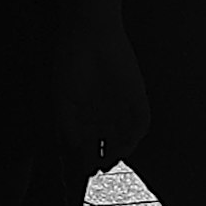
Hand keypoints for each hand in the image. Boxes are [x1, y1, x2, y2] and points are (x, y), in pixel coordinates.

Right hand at [57, 27, 145, 169]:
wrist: (91, 36)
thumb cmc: (71, 64)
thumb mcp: (62, 99)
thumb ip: (67, 126)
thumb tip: (72, 150)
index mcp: (88, 113)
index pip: (91, 143)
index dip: (88, 158)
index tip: (84, 169)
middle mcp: (107, 112)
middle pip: (109, 144)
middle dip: (105, 159)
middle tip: (99, 167)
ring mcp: (124, 105)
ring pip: (126, 136)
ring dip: (121, 150)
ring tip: (112, 158)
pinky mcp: (138, 96)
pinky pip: (142, 121)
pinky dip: (137, 135)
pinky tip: (128, 143)